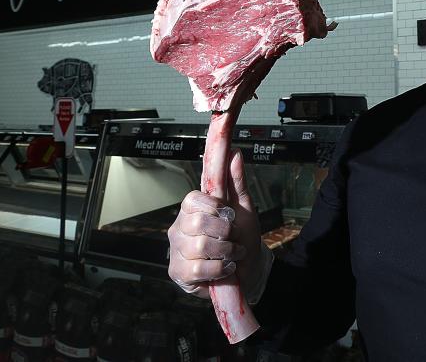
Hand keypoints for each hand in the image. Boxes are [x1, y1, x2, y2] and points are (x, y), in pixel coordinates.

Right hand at [167, 150, 264, 299]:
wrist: (248, 269)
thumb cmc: (242, 237)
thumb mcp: (243, 208)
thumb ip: (236, 181)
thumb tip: (235, 153)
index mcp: (192, 209)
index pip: (193, 199)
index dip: (214, 207)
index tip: (228, 214)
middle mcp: (179, 227)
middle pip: (197, 222)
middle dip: (225, 231)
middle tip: (233, 236)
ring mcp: (177, 250)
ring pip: (200, 246)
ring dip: (226, 251)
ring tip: (232, 253)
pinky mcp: (179, 272)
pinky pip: (199, 268)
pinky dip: (220, 268)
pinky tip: (225, 267)